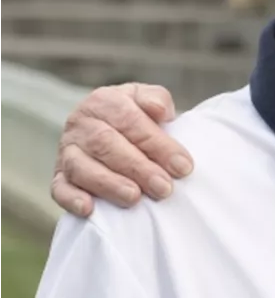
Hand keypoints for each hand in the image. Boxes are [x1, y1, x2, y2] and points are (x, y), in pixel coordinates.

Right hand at [50, 83, 193, 216]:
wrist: (109, 128)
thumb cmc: (136, 117)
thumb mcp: (148, 100)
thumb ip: (157, 99)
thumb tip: (162, 112)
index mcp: (104, 101)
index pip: (130, 121)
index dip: (157, 144)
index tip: (183, 166)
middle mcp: (81, 124)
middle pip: (106, 144)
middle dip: (138, 168)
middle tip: (163, 188)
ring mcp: (67, 151)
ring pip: (82, 168)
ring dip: (109, 184)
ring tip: (134, 198)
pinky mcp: (58, 176)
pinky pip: (59, 188)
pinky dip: (72, 199)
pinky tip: (90, 209)